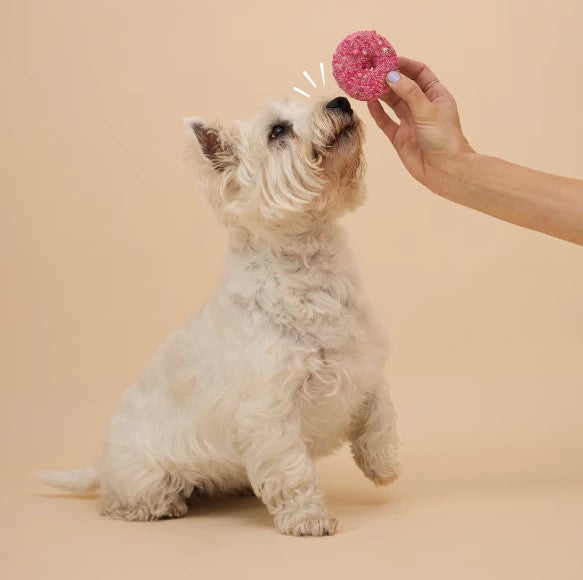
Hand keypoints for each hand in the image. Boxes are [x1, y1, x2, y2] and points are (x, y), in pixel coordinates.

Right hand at [367, 57, 473, 194]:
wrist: (445, 170)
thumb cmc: (443, 138)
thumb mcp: (427, 110)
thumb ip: (408, 92)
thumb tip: (390, 76)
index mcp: (436, 96)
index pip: (419, 73)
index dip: (404, 65)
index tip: (388, 59)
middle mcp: (422, 107)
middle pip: (403, 86)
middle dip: (388, 78)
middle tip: (371, 70)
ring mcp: (410, 122)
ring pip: (392, 103)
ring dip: (380, 93)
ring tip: (366, 84)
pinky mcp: (400, 138)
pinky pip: (386, 121)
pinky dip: (377, 112)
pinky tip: (368, 102)